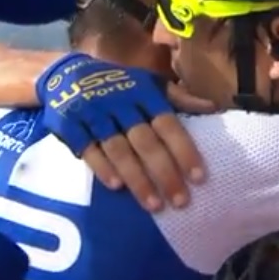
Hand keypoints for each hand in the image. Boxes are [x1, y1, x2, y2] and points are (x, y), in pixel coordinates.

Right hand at [36, 53, 213, 211]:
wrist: (65, 74)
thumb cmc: (118, 84)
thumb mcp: (148, 83)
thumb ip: (179, 98)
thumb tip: (214, 108)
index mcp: (142, 92)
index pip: (167, 123)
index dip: (183, 150)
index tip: (199, 177)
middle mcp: (119, 103)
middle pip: (145, 141)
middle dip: (164, 172)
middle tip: (180, 201)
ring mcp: (94, 114)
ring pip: (118, 150)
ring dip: (137, 178)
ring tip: (154, 205)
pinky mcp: (71, 125)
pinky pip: (88, 150)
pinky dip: (102, 168)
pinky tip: (117, 187)